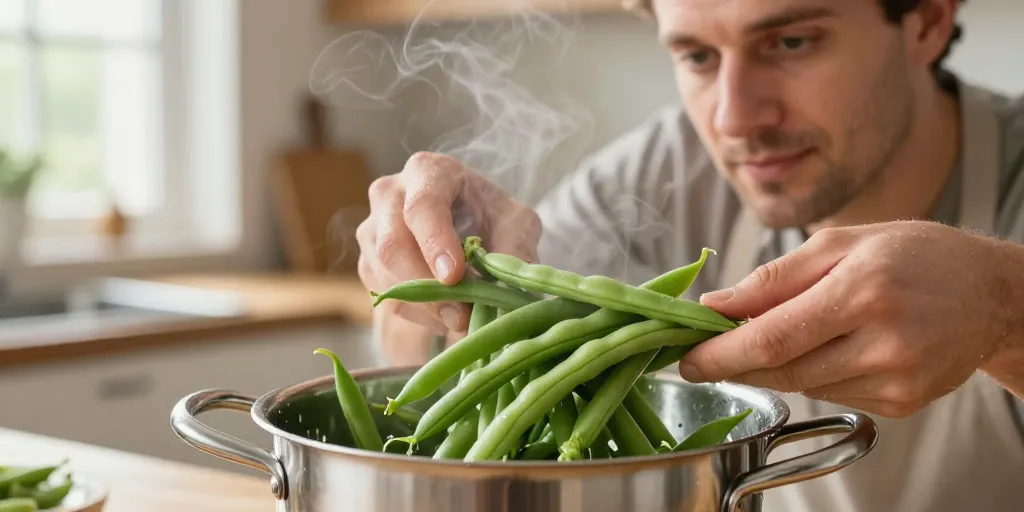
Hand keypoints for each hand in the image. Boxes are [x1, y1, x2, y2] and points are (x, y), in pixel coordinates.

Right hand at [356, 152, 540, 333]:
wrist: (470, 226)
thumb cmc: (491, 216)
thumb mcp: (517, 224)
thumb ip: (515, 250)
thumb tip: (506, 288)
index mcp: (428, 171)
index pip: (423, 206)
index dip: (435, 243)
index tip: (453, 276)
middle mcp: (389, 193)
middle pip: (392, 244)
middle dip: (426, 286)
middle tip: (460, 316)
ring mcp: (372, 228)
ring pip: (384, 274)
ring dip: (423, 305)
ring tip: (460, 318)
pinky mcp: (367, 261)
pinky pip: (384, 294)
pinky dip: (417, 312)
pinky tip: (444, 313)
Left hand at [679, 220, 1023, 416]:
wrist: (991, 293)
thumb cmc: (914, 255)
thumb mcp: (840, 243)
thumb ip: (773, 277)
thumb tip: (714, 306)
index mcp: (862, 290)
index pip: (771, 337)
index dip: (720, 354)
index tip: (684, 360)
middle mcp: (883, 341)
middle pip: (782, 370)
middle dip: (734, 364)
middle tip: (702, 355)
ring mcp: (897, 380)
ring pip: (804, 386)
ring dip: (776, 366)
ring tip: (785, 333)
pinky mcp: (904, 404)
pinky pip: (833, 395)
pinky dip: (815, 374)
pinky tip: (832, 347)